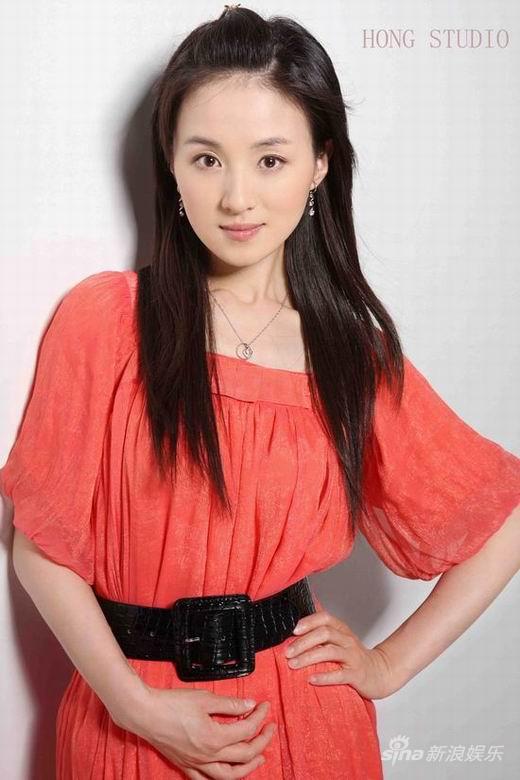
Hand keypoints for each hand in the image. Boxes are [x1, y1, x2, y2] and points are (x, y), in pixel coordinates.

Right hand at [115, 685, 276, 777]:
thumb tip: (249, 705)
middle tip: (270, 728)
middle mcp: (208, 756)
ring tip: (259, 758)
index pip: (247, 730)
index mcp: (215, 738)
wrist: (145, 714)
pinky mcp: (186, 765)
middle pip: (244, 755)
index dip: (260, 717)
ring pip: (229, 775)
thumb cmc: (173, 704)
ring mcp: (197, 763)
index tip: (265, 706)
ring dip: (248, 768)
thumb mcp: (205, 699)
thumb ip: (230, 704)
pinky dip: (221, 778)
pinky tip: (227, 772)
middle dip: (262, 741)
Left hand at [284, 609, 398, 699]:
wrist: (380, 673)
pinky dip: (324, 677)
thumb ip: (322, 634)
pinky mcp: (357, 674)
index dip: (309, 622)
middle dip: (303, 642)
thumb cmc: (353, 657)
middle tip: (287, 652)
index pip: (325, 618)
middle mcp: (347, 640)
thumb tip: (296, 628)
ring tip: (293, 665)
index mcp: (342, 630)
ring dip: (309, 657)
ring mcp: (353, 657)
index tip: (293, 630)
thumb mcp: (339, 640)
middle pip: (325, 633)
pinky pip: (340, 675)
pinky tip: (311, 679)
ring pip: (330, 652)